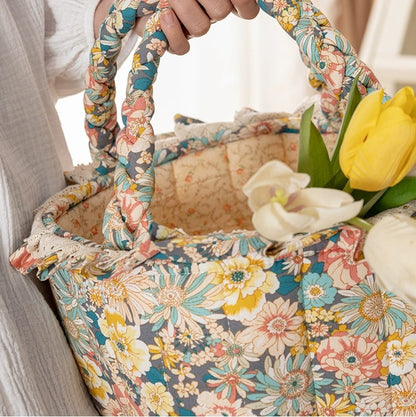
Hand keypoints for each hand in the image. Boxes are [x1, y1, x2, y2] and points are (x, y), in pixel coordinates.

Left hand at [135, 0, 259, 54]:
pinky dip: (173, 31)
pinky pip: (181, 47)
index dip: (244, 4)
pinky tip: (165, 14)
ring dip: (184, 7)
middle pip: (221, 13)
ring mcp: (191, 28)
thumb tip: (228, 2)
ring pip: (201, 28)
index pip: (247, 9)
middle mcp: (208, 12)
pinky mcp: (173, 43)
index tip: (236, 1)